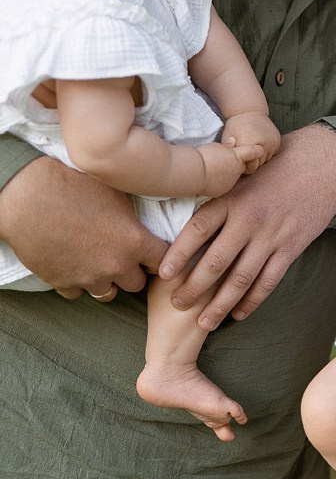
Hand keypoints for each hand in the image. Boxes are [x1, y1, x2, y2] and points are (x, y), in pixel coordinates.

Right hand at [0, 155, 166, 300]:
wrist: (29, 196)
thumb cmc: (73, 185)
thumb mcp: (115, 192)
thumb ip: (134, 214)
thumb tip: (144, 219)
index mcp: (134, 242)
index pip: (162, 261)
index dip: (158, 256)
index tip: (150, 252)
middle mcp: (116, 265)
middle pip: (137, 284)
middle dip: (132, 271)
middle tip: (122, 256)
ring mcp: (89, 278)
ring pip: (108, 293)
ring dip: (106, 281)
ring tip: (97, 263)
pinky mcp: (63, 283)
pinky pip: (77, 293)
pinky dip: (76, 282)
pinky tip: (72, 263)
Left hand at [159, 123, 335, 329]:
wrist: (322, 166)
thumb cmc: (276, 166)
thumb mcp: (242, 171)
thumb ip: (218, 191)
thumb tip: (182, 204)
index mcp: (232, 198)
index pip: (198, 229)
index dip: (178, 253)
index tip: (162, 273)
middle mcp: (249, 219)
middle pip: (215, 261)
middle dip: (193, 288)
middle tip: (176, 304)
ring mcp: (271, 236)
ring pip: (241, 279)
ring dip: (220, 304)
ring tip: (203, 322)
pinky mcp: (290, 248)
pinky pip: (268, 281)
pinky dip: (252, 301)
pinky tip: (238, 314)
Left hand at [222, 112, 281, 173]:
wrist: (249, 110)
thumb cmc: (235, 126)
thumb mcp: (228, 139)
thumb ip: (230, 153)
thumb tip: (231, 166)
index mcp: (250, 145)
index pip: (251, 167)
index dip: (244, 165)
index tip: (239, 159)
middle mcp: (264, 145)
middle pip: (259, 164)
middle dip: (252, 162)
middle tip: (244, 154)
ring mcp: (273, 142)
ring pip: (266, 159)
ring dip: (259, 157)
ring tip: (251, 148)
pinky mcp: (277, 140)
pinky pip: (271, 153)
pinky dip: (265, 152)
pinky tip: (258, 145)